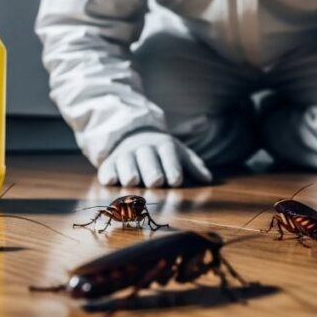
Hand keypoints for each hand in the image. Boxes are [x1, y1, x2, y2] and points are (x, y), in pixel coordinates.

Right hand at [97, 131, 211, 187]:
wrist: (132, 135)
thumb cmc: (161, 152)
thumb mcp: (179, 152)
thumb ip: (193, 165)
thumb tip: (209, 179)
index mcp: (163, 145)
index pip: (168, 154)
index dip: (172, 167)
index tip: (176, 181)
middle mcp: (143, 149)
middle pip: (147, 158)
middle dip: (152, 169)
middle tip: (156, 181)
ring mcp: (125, 155)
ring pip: (126, 162)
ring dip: (129, 171)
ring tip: (133, 181)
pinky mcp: (109, 163)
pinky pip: (107, 168)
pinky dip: (108, 174)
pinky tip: (110, 180)